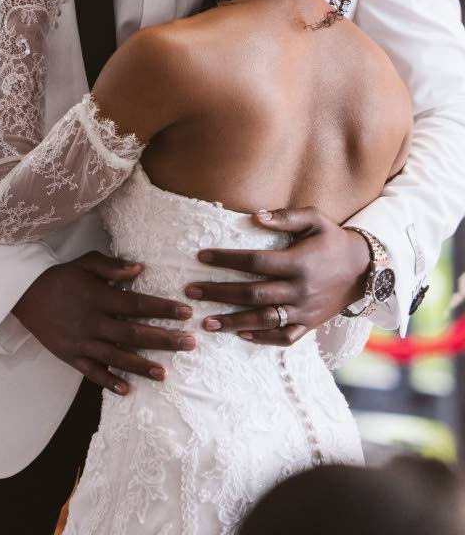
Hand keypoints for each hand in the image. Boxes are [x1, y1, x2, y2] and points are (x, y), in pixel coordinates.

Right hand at [13, 251, 196, 393]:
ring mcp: (81, 341)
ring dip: (142, 366)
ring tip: (165, 374)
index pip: (138, 304)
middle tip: (190, 344)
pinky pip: (92, 372)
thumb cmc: (60, 277)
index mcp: (98, 297)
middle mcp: (92, 321)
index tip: (186, 313)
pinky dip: (109, 382)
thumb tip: (140, 269)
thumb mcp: (85, 263)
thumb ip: (112, 267)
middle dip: (164, 339)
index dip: (163, 309)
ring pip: (116, 357)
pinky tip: (127, 389)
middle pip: (134, 333)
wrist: (24, 295)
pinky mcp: (70, 356)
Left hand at [186, 208, 370, 345]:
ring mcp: (305, 311)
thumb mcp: (315, 219)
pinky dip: (262, 338)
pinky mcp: (310, 325)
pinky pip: (284, 337)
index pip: (255, 262)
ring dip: (233, 322)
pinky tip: (240, 335)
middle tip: (191, 292)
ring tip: (206, 323)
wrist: (364, 269)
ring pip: (264, 320)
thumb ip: (285, 216)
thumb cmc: (333, 239)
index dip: (227, 259)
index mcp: (298, 262)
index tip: (201, 257)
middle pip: (253, 294)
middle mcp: (300, 289)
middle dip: (219, 293)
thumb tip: (254, 216)